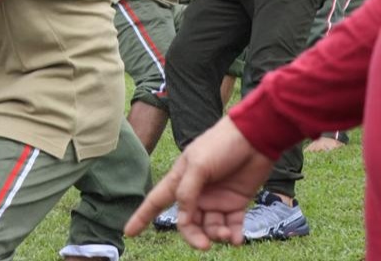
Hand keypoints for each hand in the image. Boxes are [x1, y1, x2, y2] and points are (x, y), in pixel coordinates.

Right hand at [125, 116, 274, 249]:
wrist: (254, 138)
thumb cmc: (220, 145)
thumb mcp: (198, 165)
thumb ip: (187, 192)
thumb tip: (183, 218)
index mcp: (179, 180)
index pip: (156, 202)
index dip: (141, 216)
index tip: (128, 232)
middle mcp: (196, 193)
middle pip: (187, 223)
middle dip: (194, 236)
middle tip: (205, 245)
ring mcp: (216, 199)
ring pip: (210, 227)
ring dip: (216, 235)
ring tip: (226, 235)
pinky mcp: (236, 202)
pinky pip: (231, 225)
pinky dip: (233, 235)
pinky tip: (236, 239)